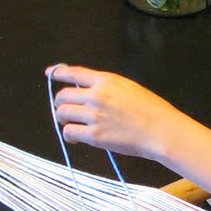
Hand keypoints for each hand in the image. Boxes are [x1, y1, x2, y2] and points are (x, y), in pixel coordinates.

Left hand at [48, 64, 189, 160]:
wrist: (161, 130)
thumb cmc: (152, 109)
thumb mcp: (129, 88)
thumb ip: (107, 87)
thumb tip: (89, 92)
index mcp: (106, 80)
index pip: (74, 72)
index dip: (58, 72)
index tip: (50, 73)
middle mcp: (96, 95)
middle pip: (63, 95)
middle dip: (60, 102)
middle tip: (65, 110)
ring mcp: (94, 115)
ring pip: (62, 113)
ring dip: (62, 118)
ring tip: (69, 123)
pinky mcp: (94, 135)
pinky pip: (69, 132)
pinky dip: (69, 135)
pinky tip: (75, 138)